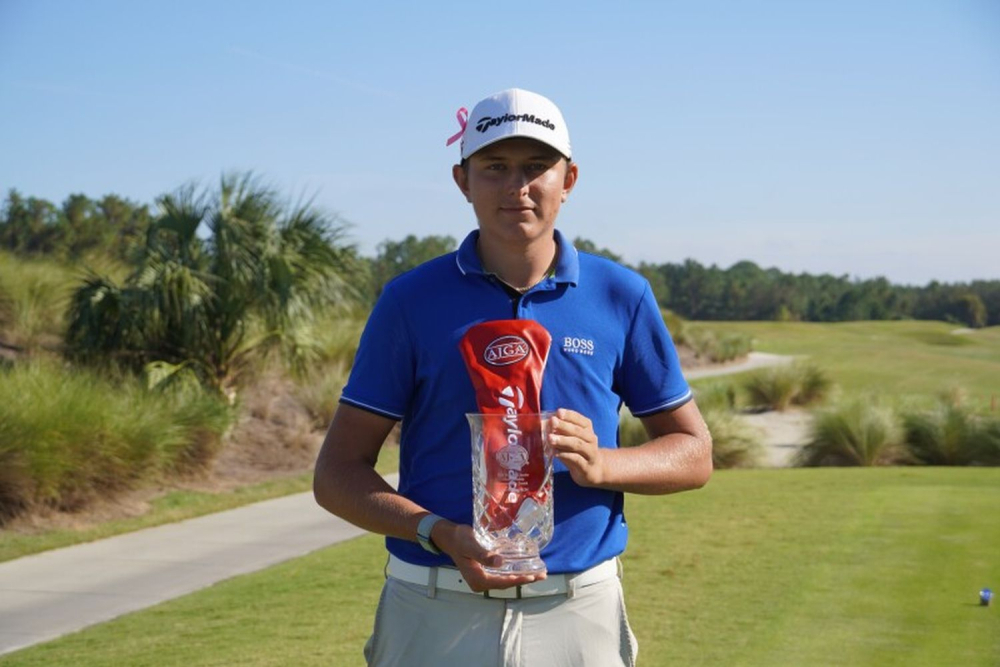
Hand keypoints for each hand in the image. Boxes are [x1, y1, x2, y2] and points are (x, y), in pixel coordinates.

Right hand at [431, 521, 545, 591]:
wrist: (450, 537)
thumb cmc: (460, 540)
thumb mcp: (470, 546)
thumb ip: (483, 555)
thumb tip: (499, 563)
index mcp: (477, 579)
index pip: (502, 582)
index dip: (518, 580)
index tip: (532, 576)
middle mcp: (480, 582)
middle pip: (506, 583)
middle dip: (524, 579)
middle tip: (541, 575)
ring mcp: (483, 578)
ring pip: (505, 580)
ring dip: (521, 576)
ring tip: (538, 574)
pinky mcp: (485, 572)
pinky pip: (502, 575)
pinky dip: (514, 572)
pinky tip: (524, 568)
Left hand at [549, 408, 605, 486]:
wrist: (592, 470)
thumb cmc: (577, 451)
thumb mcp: (569, 439)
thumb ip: (559, 432)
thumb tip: (543, 424)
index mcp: (587, 429)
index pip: (580, 419)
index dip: (569, 415)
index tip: (558, 412)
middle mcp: (591, 439)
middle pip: (578, 431)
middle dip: (564, 426)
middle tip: (552, 422)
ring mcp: (590, 453)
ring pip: (577, 444)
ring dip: (563, 440)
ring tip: (550, 438)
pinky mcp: (587, 467)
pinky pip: (576, 459)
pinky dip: (565, 455)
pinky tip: (555, 453)